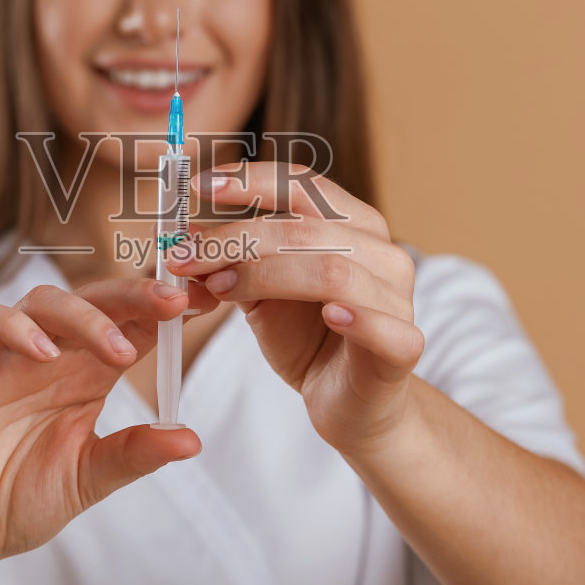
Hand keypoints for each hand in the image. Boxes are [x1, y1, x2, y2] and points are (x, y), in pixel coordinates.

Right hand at [0, 277, 219, 566]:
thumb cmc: (17, 500)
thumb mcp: (88, 478)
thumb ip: (133, 454)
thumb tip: (191, 440)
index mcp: (87, 374)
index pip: (132, 324)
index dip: (166, 309)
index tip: (209, 302)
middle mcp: (52, 354)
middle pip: (95, 300)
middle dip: (136, 295)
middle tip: (175, 302)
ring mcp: (6, 354)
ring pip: (45, 301)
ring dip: (85, 317)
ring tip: (117, 352)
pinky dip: (14, 327)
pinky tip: (43, 353)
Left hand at [166, 161, 423, 456]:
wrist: (349, 404)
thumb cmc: (309, 339)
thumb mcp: (260, 293)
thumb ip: (231, 263)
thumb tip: (181, 239)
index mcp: (353, 225)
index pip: (303, 186)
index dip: (250, 180)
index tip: (198, 187)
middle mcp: (382, 252)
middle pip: (305, 228)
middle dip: (236, 239)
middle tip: (184, 257)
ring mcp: (397, 299)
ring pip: (332, 272)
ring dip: (267, 276)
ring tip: (219, 287)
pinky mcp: (404, 348)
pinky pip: (386, 328)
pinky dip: (358, 318)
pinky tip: (329, 314)